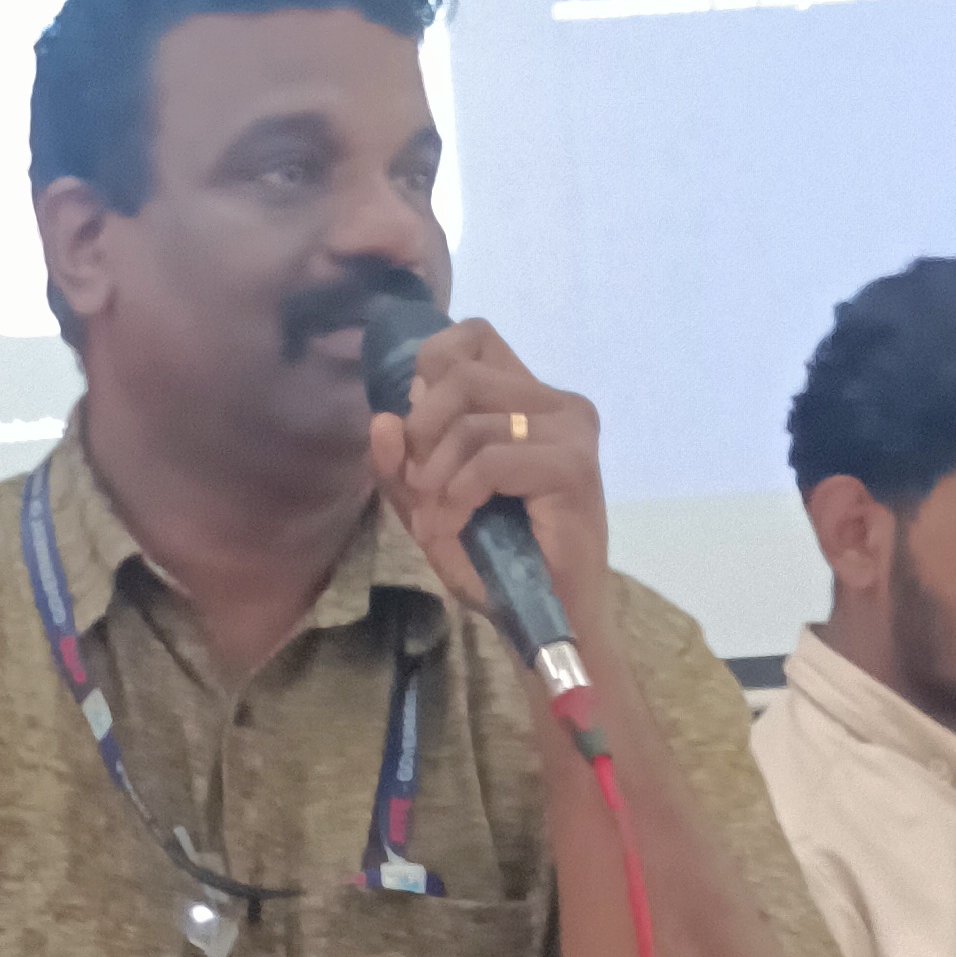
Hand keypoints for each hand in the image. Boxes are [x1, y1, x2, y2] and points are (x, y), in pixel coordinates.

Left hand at [368, 321, 610, 632]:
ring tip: (439, 521)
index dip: (428, 371)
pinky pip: (488, 461)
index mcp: (528, 399)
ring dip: (435, 480)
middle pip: (460, 376)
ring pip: (470, 422)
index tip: (418, 433)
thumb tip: (383, 419)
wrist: (547, 620)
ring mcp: (571, 431)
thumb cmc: (496, 564)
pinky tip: (456, 527)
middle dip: (422, 435)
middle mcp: (557, 403)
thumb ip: (402, 463)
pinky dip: (457, 499)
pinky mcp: (572, 466)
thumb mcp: (430, 506)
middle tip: (421, 487)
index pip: (472, 337)